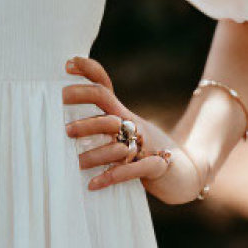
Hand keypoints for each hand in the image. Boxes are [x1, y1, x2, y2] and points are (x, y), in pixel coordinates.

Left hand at [63, 56, 204, 204]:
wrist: (186, 173)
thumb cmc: (146, 152)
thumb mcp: (124, 134)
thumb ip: (99, 126)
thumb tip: (60, 125)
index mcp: (123, 114)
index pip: (104, 84)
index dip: (88, 70)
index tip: (67, 63)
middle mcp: (132, 124)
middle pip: (106, 107)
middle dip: (83, 106)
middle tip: (62, 124)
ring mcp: (146, 144)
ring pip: (118, 142)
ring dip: (95, 152)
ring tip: (76, 161)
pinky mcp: (156, 165)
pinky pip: (133, 169)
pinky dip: (112, 176)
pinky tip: (93, 184)